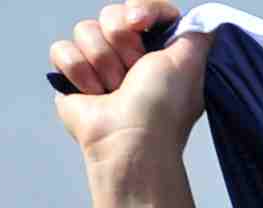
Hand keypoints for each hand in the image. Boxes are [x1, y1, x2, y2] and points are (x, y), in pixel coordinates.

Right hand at [48, 5, 206, 169]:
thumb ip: (196, 35)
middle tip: (134, 71)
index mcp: (158, 49)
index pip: (144, 8)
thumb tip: (200, 22)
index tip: (139, 24)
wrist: (129, 139)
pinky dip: (79, 71)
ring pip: (85, 29)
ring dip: (103, 61)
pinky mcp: (72, 75)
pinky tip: (94, 93)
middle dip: (122, 41)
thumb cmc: (161, 106)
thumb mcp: (190, 63)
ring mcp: (99, 63)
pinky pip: (61, 49)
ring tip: (115, 89)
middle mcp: (129, 54)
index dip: (141, 10)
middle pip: (111, 14)